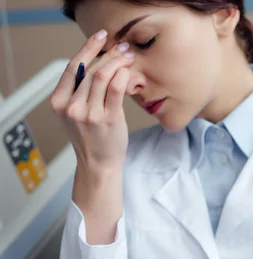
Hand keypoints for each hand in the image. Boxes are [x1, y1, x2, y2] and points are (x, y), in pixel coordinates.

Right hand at [50, 29, 134, 172]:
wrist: (99, 164)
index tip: (101, 37)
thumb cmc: (91, 137)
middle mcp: (71, 107)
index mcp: (59, 102)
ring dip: (118, 62)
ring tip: (129, 57)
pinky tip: (128, 72)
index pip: (72, 67)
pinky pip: (115, 89)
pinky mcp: (108, 119)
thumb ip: (80, 91)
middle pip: (90, 70)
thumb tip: (99, 63)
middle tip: (124, 48)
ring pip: (102, 76)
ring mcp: (89, 113)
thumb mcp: (75, 113)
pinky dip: (123, 75)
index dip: (88, 48)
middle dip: (109, 55)